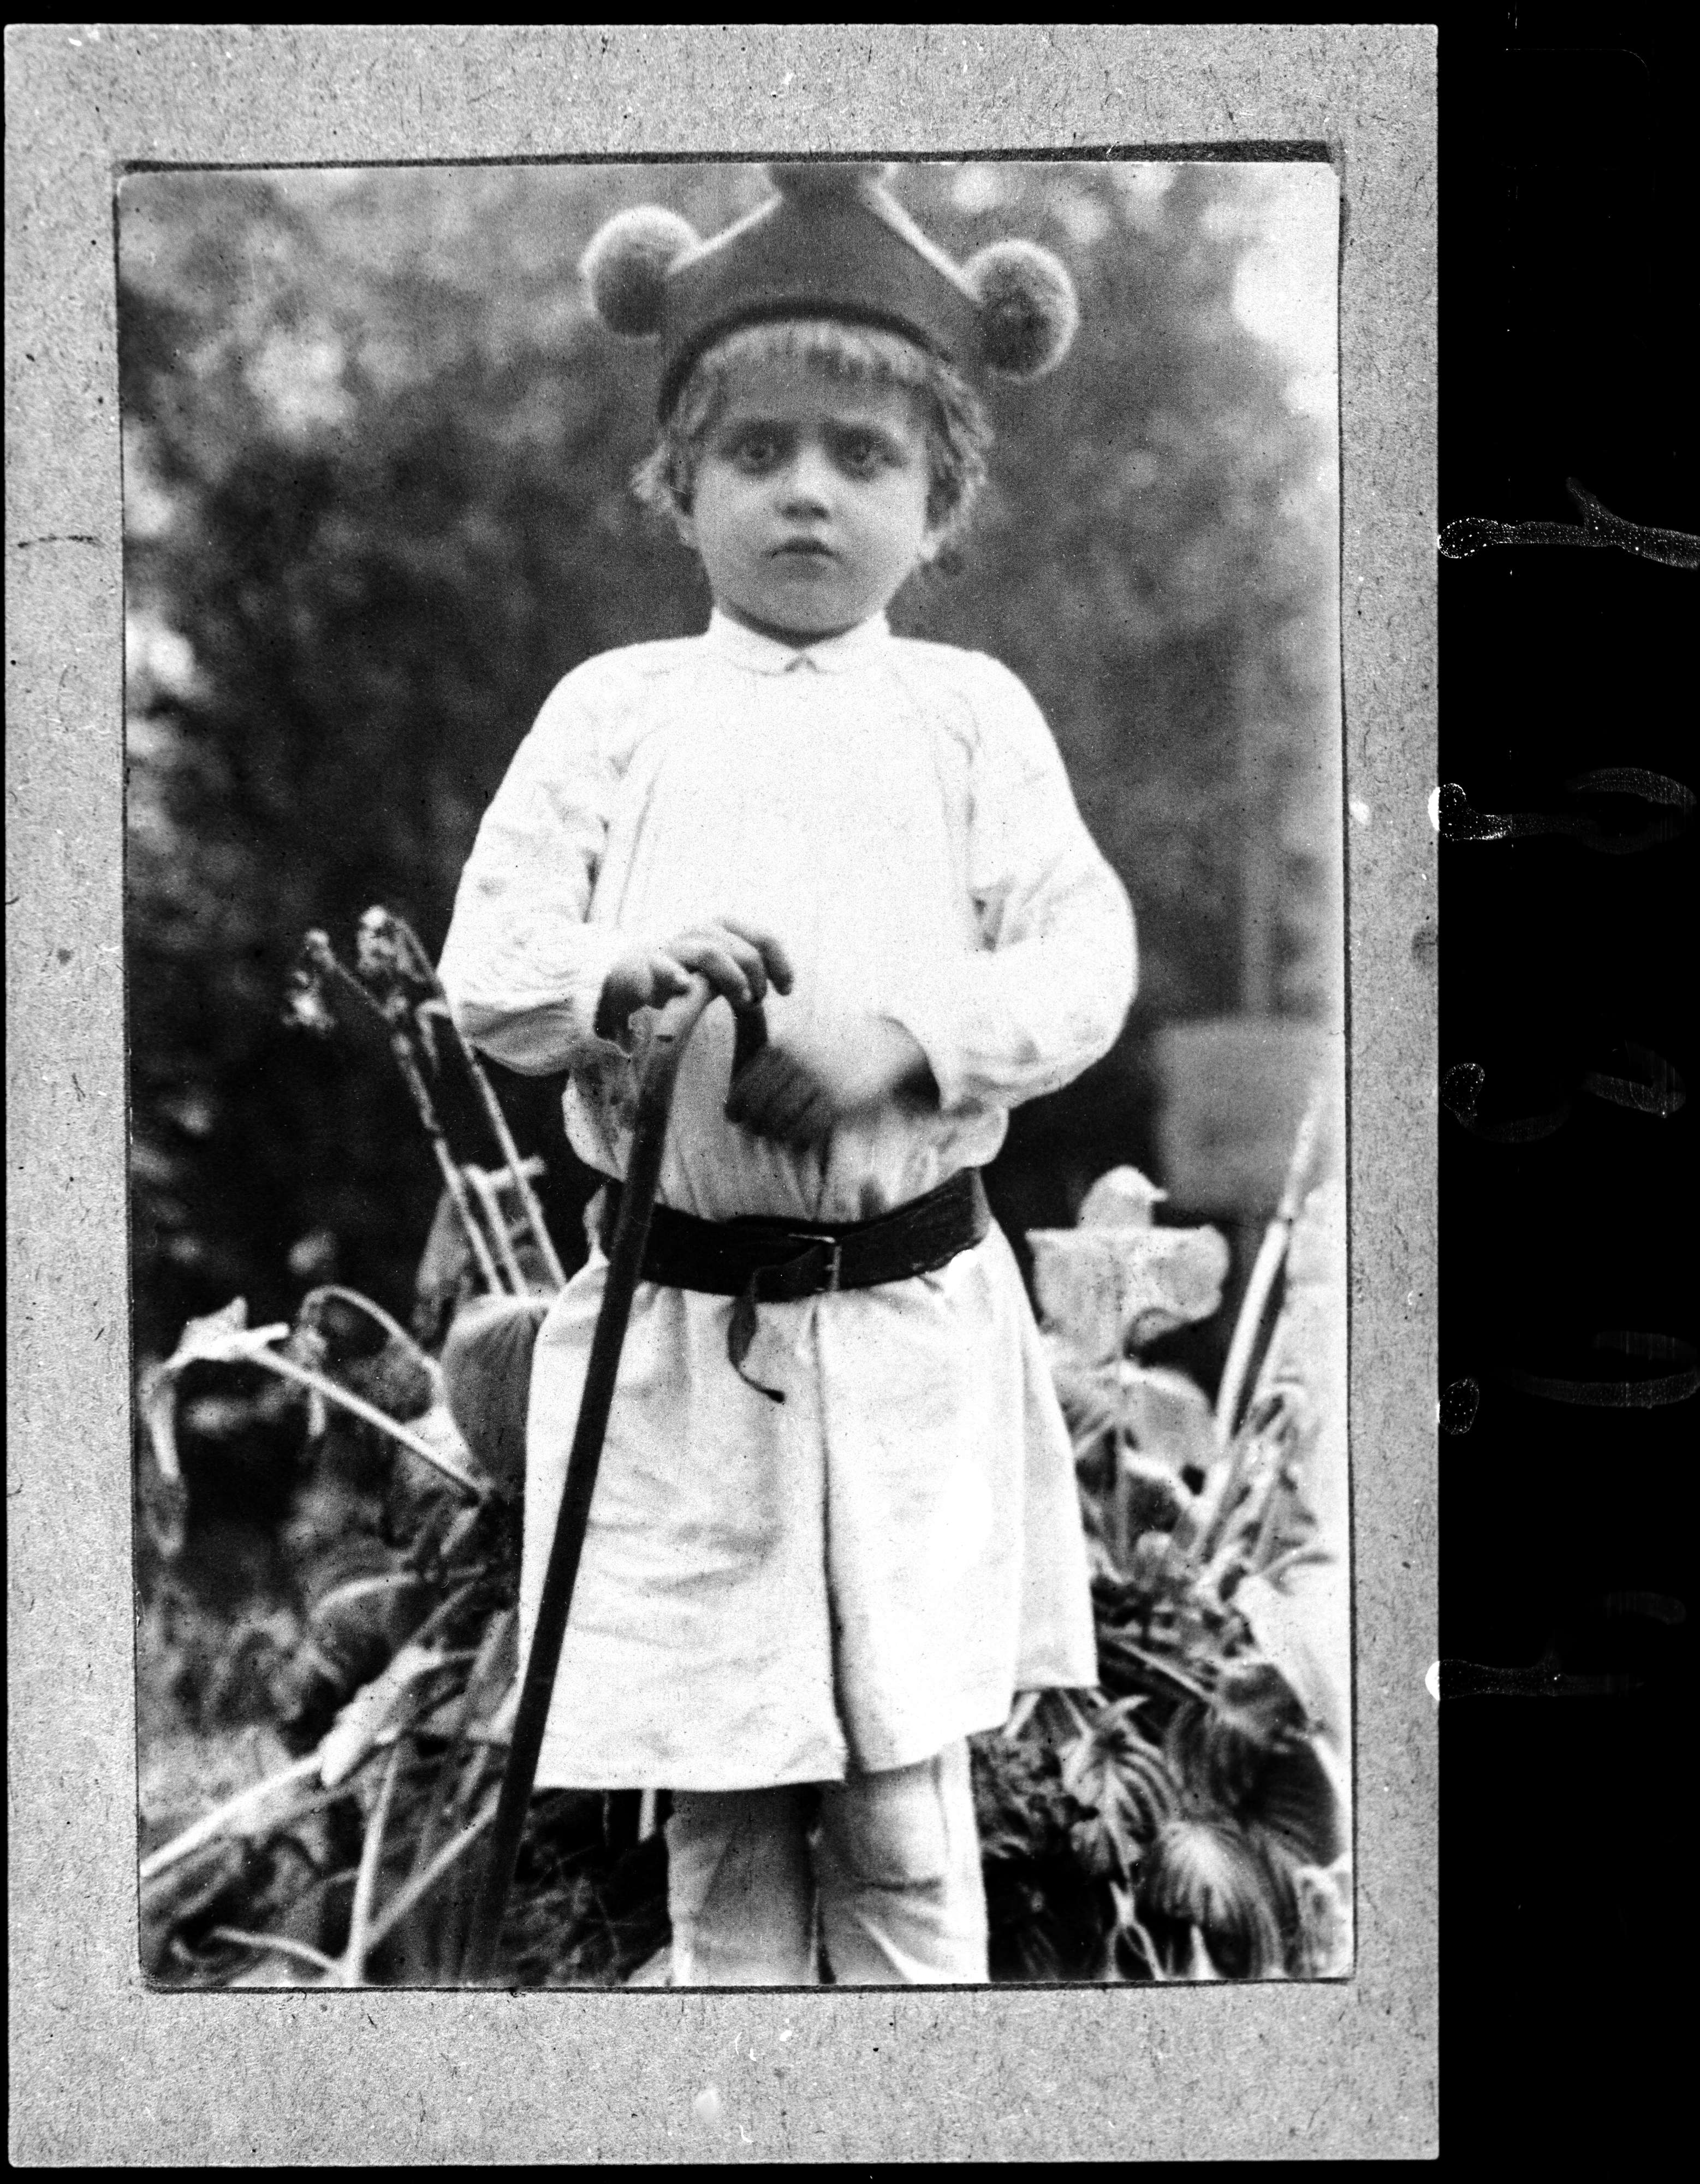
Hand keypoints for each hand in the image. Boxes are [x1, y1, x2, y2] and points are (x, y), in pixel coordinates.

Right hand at [595, 917, 793, 1039]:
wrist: (634, 973)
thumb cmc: (689, 971)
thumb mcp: (724, 966)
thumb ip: (750, 969)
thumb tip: (787, 983)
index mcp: (722, 928)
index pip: (761, 937)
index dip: (779, 962)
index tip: (787, 990)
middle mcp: (699, 932)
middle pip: (740, 948)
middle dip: (755, 976)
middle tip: (756, 1001)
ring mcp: (674, 948)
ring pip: (709, 952)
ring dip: (731, 978)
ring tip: (742, 1001)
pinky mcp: (648, 967)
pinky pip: (662, 967)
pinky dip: (673, 974)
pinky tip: (684, 985)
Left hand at [725, 1016, 936, 1147]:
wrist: (886, 1045)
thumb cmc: (838, 1046)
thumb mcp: (802, 1040)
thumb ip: (772, 1061)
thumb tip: (733, 1099)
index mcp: (785, 1046)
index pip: (747, 1082)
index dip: (736, 1103)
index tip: (733, 1116)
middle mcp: (798, 1063)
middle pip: (761, 1104)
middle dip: (754, 1121)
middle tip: (755, 1130)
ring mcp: (818, 1082)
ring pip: (781, 1119)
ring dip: (775, 1132)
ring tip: (777, 1136)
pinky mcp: (839, 1102)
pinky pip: (807, 1128)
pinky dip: (798, 1138)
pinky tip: (800, 1139)